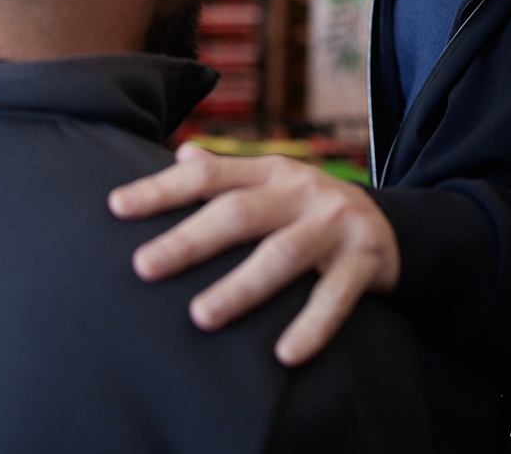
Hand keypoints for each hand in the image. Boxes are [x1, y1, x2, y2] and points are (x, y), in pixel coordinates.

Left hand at [107, 144, 400, 364]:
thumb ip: (229, 171)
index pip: (209, 175)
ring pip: (282, 255)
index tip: (116, 208)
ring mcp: (334, 225)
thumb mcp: (274, 182)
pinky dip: (311, 326)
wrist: (394, 226)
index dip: (161, 189)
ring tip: (200, 316)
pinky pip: (335, 297)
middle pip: (238, 213)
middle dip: (189, 240)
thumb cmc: (309, 209)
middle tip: (144, 266)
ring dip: (240, 287)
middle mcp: (300, 191)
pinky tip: (283, 355)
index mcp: (270, 170)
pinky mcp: (364, 262)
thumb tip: (181, 155)